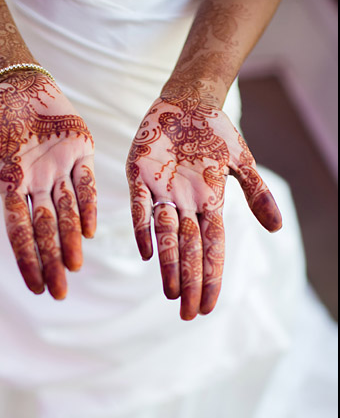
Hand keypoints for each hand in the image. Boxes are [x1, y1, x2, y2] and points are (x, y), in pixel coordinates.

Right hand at [0, 70, 96, 296]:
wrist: (15, 80)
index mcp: (9, 185)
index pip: (17, 230)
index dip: (25, 258)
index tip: (34, 287)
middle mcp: (35, 184)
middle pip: (45, 231)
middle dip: (51, 262)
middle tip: (58, 293)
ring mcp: (58, 169)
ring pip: (68, 214)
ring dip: (71, 241)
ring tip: (75, 269)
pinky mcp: (80, 151)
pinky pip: (86, 185)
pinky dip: (89, 206)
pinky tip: (91, 232)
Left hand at [126, 97, 281, 319]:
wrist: (187, 102)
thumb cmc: (214, 133)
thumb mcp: (242, 162)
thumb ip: (257, 195)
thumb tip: (278, 229)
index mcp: (209, 204)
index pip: (213, 249)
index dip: (211, 278)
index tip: (208, 307)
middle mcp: (185, 204)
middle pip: (190, 250)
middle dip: (190, 282)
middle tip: (186, 315)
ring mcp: (161, 192)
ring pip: (167, 236)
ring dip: (170, 264)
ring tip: (171, 293)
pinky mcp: (139, 176)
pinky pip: (140, 207)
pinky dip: (143, 228)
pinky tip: (145, 252)